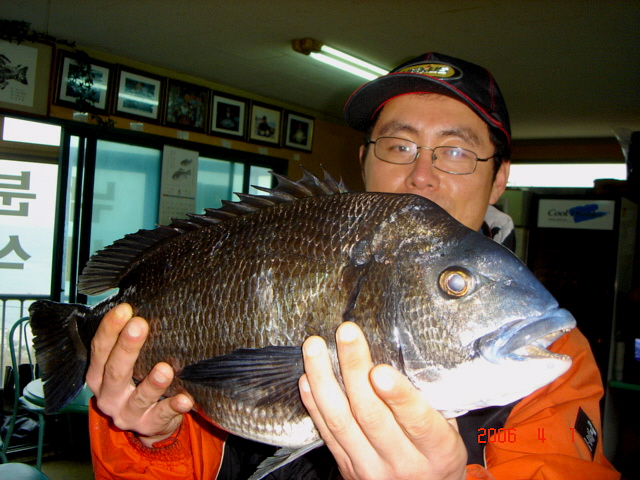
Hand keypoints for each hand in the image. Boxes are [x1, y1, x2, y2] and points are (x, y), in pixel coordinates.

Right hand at [85, 303, 192, 446]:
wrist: (148, 422)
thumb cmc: (137, 382)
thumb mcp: (127, 365)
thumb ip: (129, 342)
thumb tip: (145, 303)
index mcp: (98, 375)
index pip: (100, 349)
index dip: (110, 329)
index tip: (125, 309)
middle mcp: (108, 395)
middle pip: (116, 371)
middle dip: (127, 348)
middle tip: (140, 325)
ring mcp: (128, 413)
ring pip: (140, 397)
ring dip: (153, 383)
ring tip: (165, 369)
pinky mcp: (149, 425)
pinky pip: (162, 415)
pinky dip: (174, 407)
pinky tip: (185, 399)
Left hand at [299, 322, 466, 479]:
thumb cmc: (439, 457)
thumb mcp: (449, 433)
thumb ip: (431, 401)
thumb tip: (407, 355)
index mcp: (437, 451)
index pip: (417, 422)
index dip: (398, 395)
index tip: (379, 370)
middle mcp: (403, 462)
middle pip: (371, 415)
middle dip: (354, 369)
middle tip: (346, 334)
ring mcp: (371, 468)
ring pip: (341, 422)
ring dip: (324, 380)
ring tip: (315, 347)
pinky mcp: (347, 468)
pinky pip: (327, 434)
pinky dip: (314, 403)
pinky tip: (307, 377)